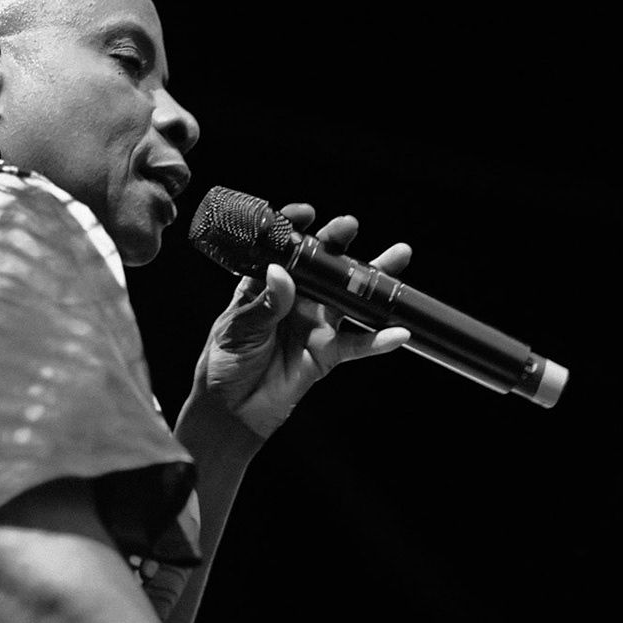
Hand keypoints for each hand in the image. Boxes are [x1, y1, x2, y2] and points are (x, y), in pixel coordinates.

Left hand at [190, 205, 412, 438]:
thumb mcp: (239, 328)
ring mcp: (315, 324)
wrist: (231, 409)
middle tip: (350, 226)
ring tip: (397, 258)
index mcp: (266, 285)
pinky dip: (378, 340)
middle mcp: (296, 299)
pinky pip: (357, 344)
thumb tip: (282, 274)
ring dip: (373, 280)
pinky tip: (397, 332)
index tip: (307, 214)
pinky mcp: (327, 353)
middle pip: (323, 267)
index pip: (285, 250)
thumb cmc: (225, 363)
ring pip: (349, 297)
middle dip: (338, 245)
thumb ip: (265, 304)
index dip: (296, 229)